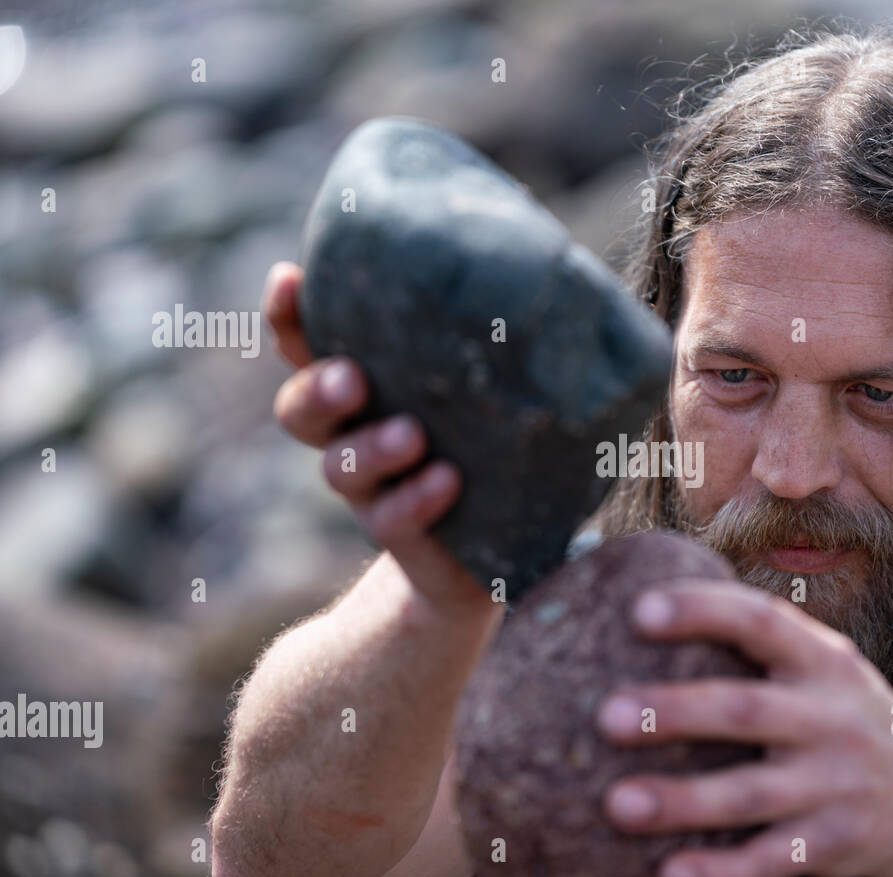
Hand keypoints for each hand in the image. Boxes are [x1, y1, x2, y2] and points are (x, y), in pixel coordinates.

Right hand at [263, 261, 486, 611]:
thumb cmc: (497, 448)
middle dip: (317, 388)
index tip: (289, 276)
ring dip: (371, 447)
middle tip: (353, 379)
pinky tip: (447, 481)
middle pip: (300, 409)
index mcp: (369, 388)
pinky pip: (391, 520)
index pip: (308, 346)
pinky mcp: (403, 537)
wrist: (497, 555)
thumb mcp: (499, 389)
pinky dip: (415, 499)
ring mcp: (373, 490)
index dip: (289, 315)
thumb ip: (504, 343)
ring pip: (339, 467)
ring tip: (413, 436)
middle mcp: (355, 436)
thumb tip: (563, 267)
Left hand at [595, 578, 892, 876]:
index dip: (703, 610)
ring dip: (682, 800)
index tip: (639, 611)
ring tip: (617, 804)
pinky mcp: (833, 843)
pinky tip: (669, 874)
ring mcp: (836, 784)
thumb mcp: (823, 669)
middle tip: (606, 716)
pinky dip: (721, 871)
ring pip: (751, 794)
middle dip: (676, 711)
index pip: (761, 621)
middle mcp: (832, 718)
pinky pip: (771, 861)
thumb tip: (646, 602)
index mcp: (823, 662)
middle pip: (746, 710)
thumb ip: (759, 643)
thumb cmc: (842, 718)